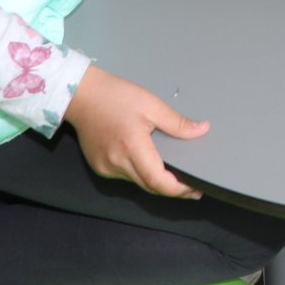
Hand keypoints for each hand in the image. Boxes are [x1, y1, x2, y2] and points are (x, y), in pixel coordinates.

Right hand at [64, 65, 206, 197]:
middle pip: (150, 187)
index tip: (195, 188)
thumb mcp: (151, 105)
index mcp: (131, 148)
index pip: (158, 181)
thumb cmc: (115, 96)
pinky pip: (125, 177)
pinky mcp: (100, 167)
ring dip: (156, 181)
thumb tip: (202, 130)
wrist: (82, 95)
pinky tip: (150, 164)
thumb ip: (177, 123)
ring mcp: (106, 168)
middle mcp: (117, 163)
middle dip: (172, 189)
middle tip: (191, 185)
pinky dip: (140, 174)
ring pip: (137, 183)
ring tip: (174, 173)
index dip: (178, 189)